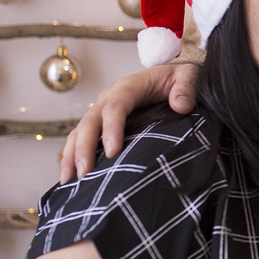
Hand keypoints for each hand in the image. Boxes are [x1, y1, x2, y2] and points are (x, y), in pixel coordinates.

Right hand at [58, 63, 200, 182]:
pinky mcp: (101, 124)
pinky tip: (70, 179)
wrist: (171, 78)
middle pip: (90, 121)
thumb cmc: (179, 79)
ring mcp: (102, 111)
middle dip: (85, 148)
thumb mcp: (189, 76)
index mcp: (129, 86)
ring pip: (79, 132)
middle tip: (84, 173)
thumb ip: (186, 88)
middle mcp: (109, 98)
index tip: (113, 153)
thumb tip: (180, 106)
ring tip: (69, 181)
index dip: (111, 128)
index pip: (115, 106)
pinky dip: (72, 157)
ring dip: (72, 156)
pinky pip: (80, 139)